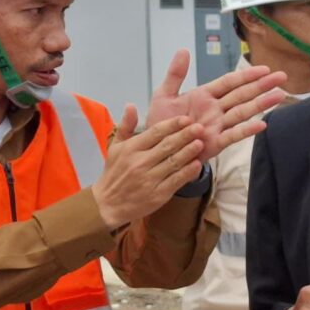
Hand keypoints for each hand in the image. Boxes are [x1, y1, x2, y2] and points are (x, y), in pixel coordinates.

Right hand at [87, 106, 207, 227]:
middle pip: (167, 145)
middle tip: (200, 127)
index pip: (155, 132)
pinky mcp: (158, 194)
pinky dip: (188, 172)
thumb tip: (131, 105)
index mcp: (131, 149)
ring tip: (201, 143)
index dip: (173, 124)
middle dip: (185, 135)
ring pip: (174, 162)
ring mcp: (149, 179)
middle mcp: (140, 162)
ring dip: (189, 152)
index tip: (186, 119)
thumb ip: (125, 126)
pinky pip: (176, 180)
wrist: (108, 203)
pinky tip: (197, 164)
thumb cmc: (113, 173)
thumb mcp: (114, 147)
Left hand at [146, 51, 289, 162]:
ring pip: (243, 112)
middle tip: (282, 77)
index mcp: (204, 96)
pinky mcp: (215, 143)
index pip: (230, 82)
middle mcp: (215, 110)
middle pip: (242, 94)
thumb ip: (175, 74)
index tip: (265, 68)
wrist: (156, 148)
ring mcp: (217, 126)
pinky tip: (263, 124)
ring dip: (261, 104)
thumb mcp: (164, 95)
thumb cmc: (161, 123)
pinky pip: (233, 135)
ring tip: (280, 95)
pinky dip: (247, 130)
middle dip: (262, 86)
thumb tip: (183, 50)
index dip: (247, 75)